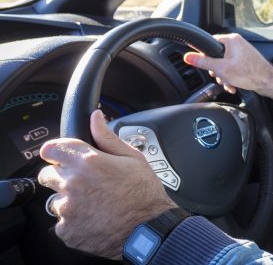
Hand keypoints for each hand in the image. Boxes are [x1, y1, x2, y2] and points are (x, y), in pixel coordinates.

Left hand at [37, 110, 174, 258]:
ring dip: (69, 200)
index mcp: (87, 162)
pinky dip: (74, 221)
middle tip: (85, 182)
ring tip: (94, 203)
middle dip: (62, 176)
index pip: (51, 149)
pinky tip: (94, 218)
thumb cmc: (144, 193)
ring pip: (55, 200)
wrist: (148, 228)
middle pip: (47, 175)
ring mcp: (67, 209)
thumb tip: (95, 117)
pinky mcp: (67, 230)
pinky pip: (62, 223)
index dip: (57, 152)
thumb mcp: (132, 158)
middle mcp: (73, 184)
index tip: (63, 157)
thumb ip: (107, 137)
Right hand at [184, 33, 272, 101]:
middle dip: (217, 70)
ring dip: (224, 76)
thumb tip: (188, 57)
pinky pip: (232, 68)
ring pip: (224, 64)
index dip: (205, 55)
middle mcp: (237, 43)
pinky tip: (233, 85)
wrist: (268, 82)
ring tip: (229, 83)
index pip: (210, 43)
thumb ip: (203, 62)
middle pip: (216, 56)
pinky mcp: (245, 61)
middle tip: (221, 76)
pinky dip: (231, 77)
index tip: (205, 65)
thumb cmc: (249, 73)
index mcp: (231, 40)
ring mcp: (242, 52)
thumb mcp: (221, 69)